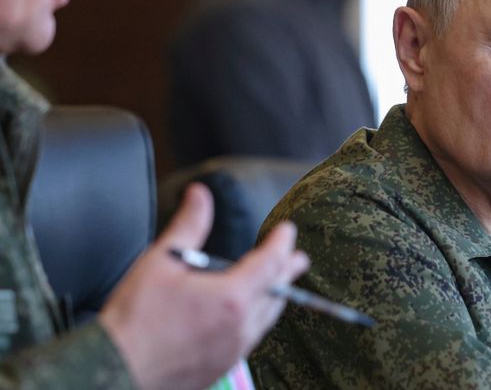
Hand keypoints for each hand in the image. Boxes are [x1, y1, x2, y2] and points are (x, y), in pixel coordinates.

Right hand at [98, 183, 309, 389]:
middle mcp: (240, 326)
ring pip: (266, 318)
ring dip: (275, 297)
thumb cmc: (134, 320)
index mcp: (231, 298)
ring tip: (278, 285)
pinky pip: (250, 338)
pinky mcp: (222, 366)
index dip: (281, 243)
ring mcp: (233, 350)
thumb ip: (188, 226)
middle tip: (299, 258)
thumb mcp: (160, 263)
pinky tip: (248, 317)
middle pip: (276, 293)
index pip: (270, 263)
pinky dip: (257, 320)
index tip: (287, 230)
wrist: (115, 372)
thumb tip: (199, 195)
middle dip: (288, 271)